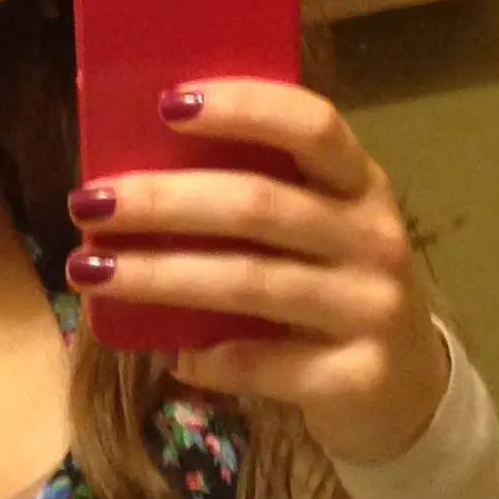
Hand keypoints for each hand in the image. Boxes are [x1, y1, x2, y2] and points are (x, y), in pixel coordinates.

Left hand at [69, 79, 451, 467]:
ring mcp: (370, 309)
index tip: (165, 104)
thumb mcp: (319, 232)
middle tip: (88, 203)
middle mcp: (374, 239)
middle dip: (164, 201)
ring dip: (159, 276)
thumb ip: (259, 198)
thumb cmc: (335, 292)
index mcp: (360, 185)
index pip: (312, 126)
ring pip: (249, 282)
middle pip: (260, 206)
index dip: (243, 108)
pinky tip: (171, 357)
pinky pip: (262, 362)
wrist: (409, 394)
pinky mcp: (355, 376)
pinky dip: (207, 358)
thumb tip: (134, 167)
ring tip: (89, 272)